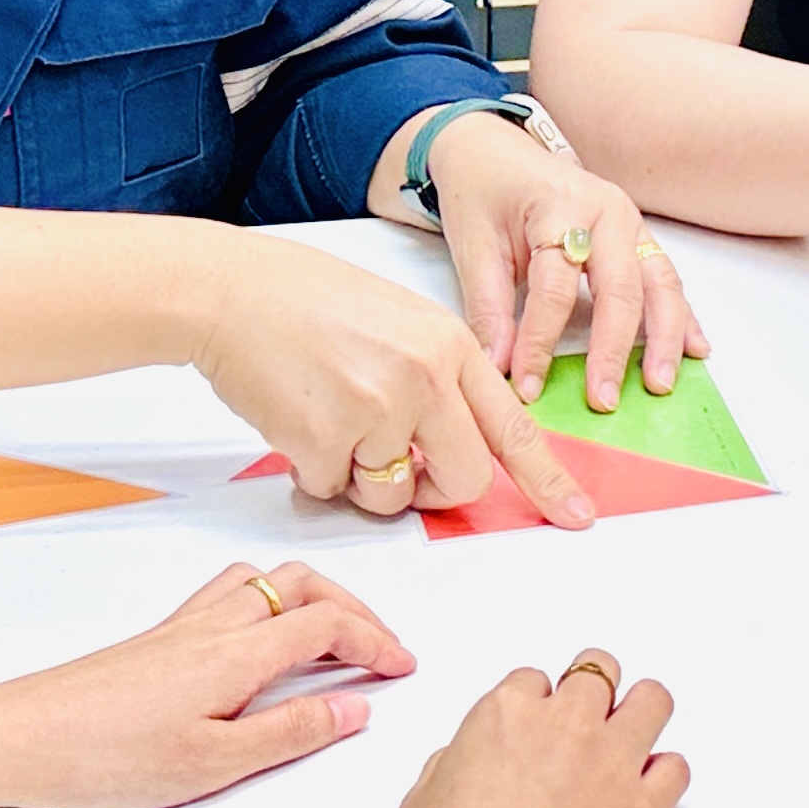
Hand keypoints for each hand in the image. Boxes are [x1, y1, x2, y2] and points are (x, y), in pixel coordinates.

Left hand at [0, 560, 413, 807]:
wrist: (18, 739)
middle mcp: (212, 626)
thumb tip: (355, 708)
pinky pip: (227, 594)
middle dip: (353, 608)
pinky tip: (257, 638)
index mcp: (237, 653)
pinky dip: (265, 600)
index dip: (376, 640)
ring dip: (309, 594)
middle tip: (381, 647)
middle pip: (300, 585)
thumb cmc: (106, 758)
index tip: (403, 667)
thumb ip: (290, 732)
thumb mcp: (214, 764)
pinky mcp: (154, 641)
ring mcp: (179, 628)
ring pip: (261, 581)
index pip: (328, 624)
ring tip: (330, 633)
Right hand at [193, 237, 593, 526]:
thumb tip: (452, 448)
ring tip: (331, 425)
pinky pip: (332, 490)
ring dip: (362, 480)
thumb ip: (438, 381)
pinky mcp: (325, 437)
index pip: (515, 427)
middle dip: (434, 492)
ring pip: (393, 496)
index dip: (549, 480)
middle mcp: (425, 378)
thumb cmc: (307, 303)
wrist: (232, 291)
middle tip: (398, 471)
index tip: (576, 516)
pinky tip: (295, 420)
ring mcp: (377, 409)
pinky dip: (312, 472)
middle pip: (465, 480)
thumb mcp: (400, 324)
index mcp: (450, 346)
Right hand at [393, 648, 691, 807]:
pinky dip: (665, 774)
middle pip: (597, 672)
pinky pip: (677, 767)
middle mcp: (564, 727)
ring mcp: (610, 764)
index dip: (537, 705)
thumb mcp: (421, 802)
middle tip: (588, 718)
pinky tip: (649, 788)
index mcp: (505, 716)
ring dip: (641, 713)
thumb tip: (468, 763)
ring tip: (631, 735)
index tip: (538, 724)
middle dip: (592, 693)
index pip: (533, 680)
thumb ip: (455, 763)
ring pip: (652, 700)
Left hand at [422, 113, 710, 409]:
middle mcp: (606, 212)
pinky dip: (682, 316)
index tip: (527, 386)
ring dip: (663, 338)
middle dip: (614, 349)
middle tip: (604, 399)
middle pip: (620, 288)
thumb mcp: (473, 246)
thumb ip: (488, 308)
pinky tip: (694, 349)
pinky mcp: (639, 237)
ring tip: (658, 383)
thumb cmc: (484, 192)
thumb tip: (498, 367)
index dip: (540, 342)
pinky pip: (667, 278)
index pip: (555, 288)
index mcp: (560, 207)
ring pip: (659, 284)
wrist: (494, 148)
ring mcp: (631, 223)